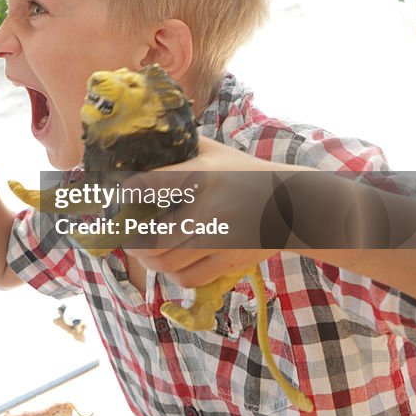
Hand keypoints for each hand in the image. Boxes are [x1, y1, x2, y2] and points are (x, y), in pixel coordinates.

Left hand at [120, 137, 298, 286]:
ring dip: (149, 260)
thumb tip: (146, 137)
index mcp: (201, 176)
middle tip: (127, 237)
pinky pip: (188, 278)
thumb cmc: (246, 173)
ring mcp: (220, 238)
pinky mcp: (230, 261)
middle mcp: (208, 209)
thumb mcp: (216, 152)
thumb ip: (184, 145)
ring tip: (145, 252)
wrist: (295, 204)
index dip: (128, 192)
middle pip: (152, 238)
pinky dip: (173, 275)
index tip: (120, 195)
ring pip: (166, 262)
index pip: (151, 184)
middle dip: (132, 241)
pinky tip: (172, 264)